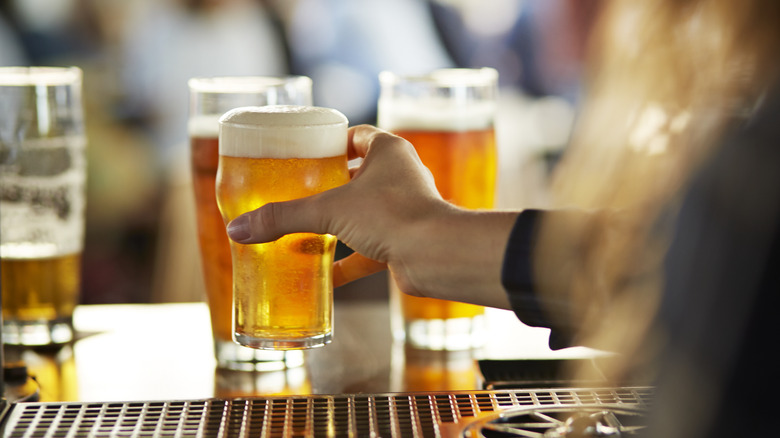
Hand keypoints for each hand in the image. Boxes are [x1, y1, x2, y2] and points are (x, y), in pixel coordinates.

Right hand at [226, 125, 517, 308]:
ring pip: (364, 212)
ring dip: (338, 223)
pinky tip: (324, 275)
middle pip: (359, 174)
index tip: (306, 153)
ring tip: (305, 230)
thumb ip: (284, 217)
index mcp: (388, 151)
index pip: (356, 136)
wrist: (436, 255)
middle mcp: (400, 176)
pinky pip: (370, 248)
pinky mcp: (404, 241)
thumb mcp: (329, 211)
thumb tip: (238, 229)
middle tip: (298, 192)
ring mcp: (404, 209)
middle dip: (330, 185)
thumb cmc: (393, 215)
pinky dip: (348, 261)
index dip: (332, 142)